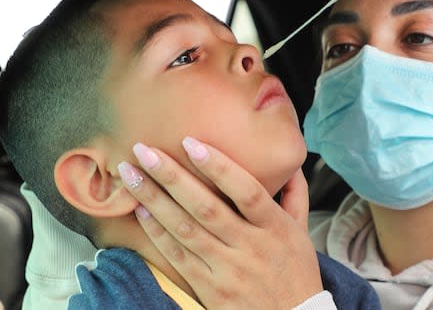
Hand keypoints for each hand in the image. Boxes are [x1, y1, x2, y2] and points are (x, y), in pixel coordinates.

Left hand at [119, 138, 322, 309]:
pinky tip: (141, 211)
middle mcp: (251, 246)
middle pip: (206, 207)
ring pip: (186, 230)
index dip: (219, 167)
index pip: (247, 191)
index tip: (190, 143)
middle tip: (143, 150)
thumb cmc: (296, 273)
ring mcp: (228, 269)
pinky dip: (158, 233)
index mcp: (275, 227)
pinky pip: (179, 257)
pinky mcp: (211, 289)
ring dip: (154, 200)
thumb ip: (295, 196)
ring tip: (131, 175)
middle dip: (171, 176)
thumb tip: (291, 164)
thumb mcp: (302, 233)